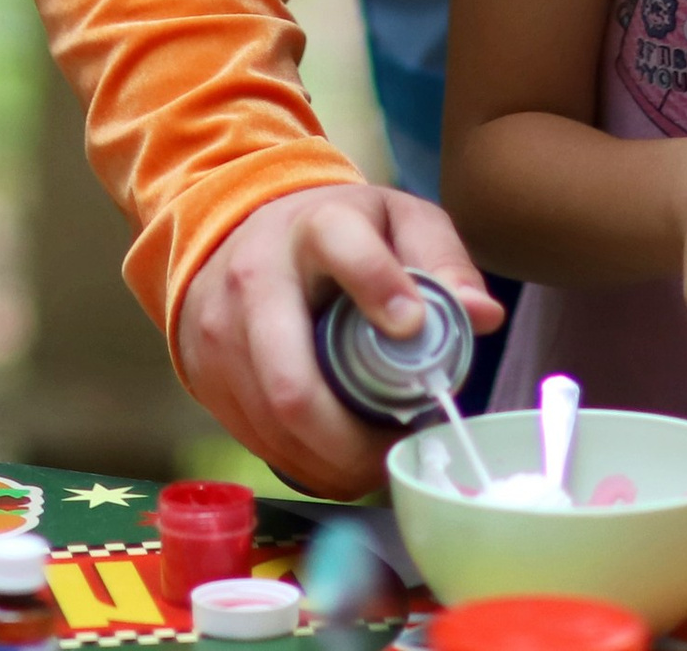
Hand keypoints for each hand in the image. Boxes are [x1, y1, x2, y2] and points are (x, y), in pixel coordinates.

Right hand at [176, 182, 505, 499]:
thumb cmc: (336, 232)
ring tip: (373, 456)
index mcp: (316, 228)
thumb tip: (483, 316)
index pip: (343, 250)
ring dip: (332, 463)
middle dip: (353, 442)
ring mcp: (221, 332)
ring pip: (275, 428)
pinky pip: (258, 441)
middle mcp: (256, 279)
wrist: (235, 229)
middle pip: (294, 386)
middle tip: (396, 449)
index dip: (380, 288)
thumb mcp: (396, 222)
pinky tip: (334, 454)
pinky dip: (303, 463)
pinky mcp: (204, 375)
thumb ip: (442, 261)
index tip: (413, 327)